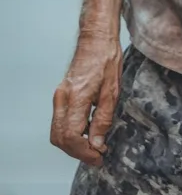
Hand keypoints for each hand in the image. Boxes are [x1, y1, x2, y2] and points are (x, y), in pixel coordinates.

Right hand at [50, 33, 122, 166]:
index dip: (84, 152)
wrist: (96, 38)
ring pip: (57, 131)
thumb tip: (97, 144)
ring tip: (94, 146)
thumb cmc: (106, 59)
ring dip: (73, 144)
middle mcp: (62, 98)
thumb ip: (103, 119)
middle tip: (97, 156)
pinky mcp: (61, 94)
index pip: (71, 136)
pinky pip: (60, 121)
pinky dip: (71, 132)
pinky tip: (88, 131)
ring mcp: (59, 96)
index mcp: (76, 97)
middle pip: (59, 138)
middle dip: (77, 152)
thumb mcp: (112, 91)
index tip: (99, 156)